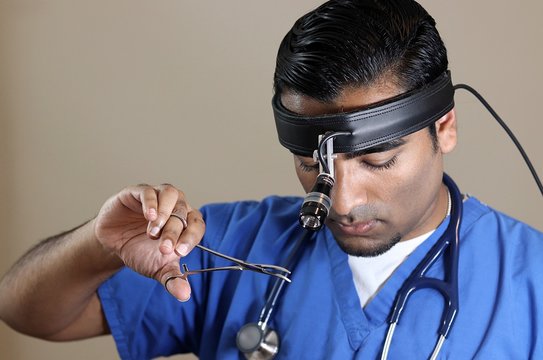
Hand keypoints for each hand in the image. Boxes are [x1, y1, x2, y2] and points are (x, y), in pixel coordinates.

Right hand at [94, 184, 204, 301]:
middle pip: (182, 213)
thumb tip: (185, 295)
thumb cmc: (141, 251)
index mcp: (185, 222)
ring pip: (171, 194)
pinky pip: (149, 192)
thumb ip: (172, 279)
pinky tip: (148, 216)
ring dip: (166, 213)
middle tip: (163, 248)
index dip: (192, 236)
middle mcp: (176, 206)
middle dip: (174, 232)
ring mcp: (158, 197)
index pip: (197, 224)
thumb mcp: (156, 269)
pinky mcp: (137, 192)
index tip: (180, 252)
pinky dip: (151, 202)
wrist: (112, 244)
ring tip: (153, 232)